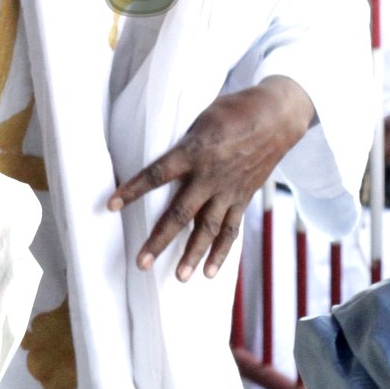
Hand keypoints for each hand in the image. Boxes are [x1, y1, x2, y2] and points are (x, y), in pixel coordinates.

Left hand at [106, 76, 315, 280]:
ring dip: (192, 254)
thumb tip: (159, 161)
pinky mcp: (244, 197)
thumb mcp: (199, 119)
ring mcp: (229, 190)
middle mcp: (210, 175)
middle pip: (180, 213)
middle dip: (159, 239)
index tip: (111, 206)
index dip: (133, 190)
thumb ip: (180, 143)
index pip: (157, 174)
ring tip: (178, 277)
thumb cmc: (231, 111)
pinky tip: (209, 273)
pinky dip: (221, 253)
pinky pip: (231, 230)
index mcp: (193, 151)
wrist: (277, 116)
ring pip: (208, 228)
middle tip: (141, 262)